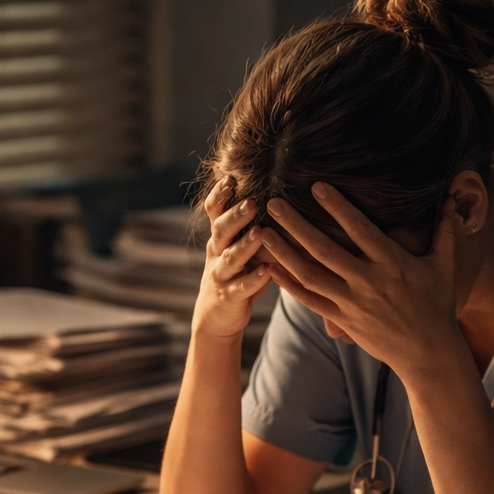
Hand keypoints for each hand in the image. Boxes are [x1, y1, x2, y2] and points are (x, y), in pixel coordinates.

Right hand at [192, 178, 272, 339]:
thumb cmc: (237, 273)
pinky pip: (241, 287)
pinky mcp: (229, 297)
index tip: (230, 177)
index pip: (214, 210)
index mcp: (219, 237)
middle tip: (251, 202)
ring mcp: (221, 275)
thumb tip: (279, 196)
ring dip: (245, 245)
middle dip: (235, 215)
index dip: (219, 194)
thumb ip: (251, 226)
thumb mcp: (238, 247)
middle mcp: (216, 253)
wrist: (216, 316)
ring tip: (259, 233)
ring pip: (231, 257)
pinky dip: (255, 279)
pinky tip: (268, 271)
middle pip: (221, 229)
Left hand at [260, 183, 466, 378]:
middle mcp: (368, 282)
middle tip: (273, 202)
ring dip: (284, 252)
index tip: (317, 186)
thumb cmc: (438, 307)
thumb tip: (452, 198)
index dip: (338, 207)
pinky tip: (269, 268)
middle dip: (297, 225)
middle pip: (325, 249)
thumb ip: (446, 231)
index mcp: (393, 264)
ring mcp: (352, 303)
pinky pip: (309, 300)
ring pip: (310, 274)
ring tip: (262, 232)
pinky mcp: (342, 320)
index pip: (361, 230)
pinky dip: (288, 284)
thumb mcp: (445, 267)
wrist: (428, 354)